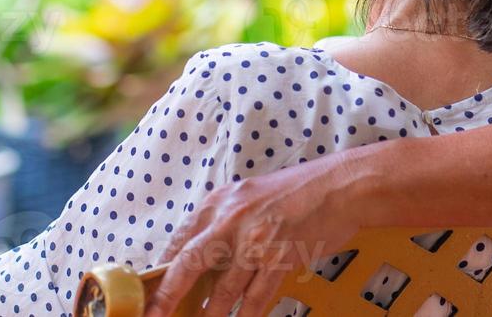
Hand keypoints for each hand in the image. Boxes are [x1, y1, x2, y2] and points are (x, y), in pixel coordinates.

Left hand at [146, 158, 358, 316]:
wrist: (340, 187)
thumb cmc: (298, 192)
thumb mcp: (250, 197)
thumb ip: (224, 222)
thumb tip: (201, 256)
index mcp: (219, 201)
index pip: (179, 241)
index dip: (162, 271)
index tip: (152, 293)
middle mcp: (230, 218)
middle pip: (187, 264)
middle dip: (167, 297)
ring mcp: (254, 240)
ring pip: (221, 291)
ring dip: (208, 316)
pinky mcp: (278, 258)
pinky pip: (254, 299)